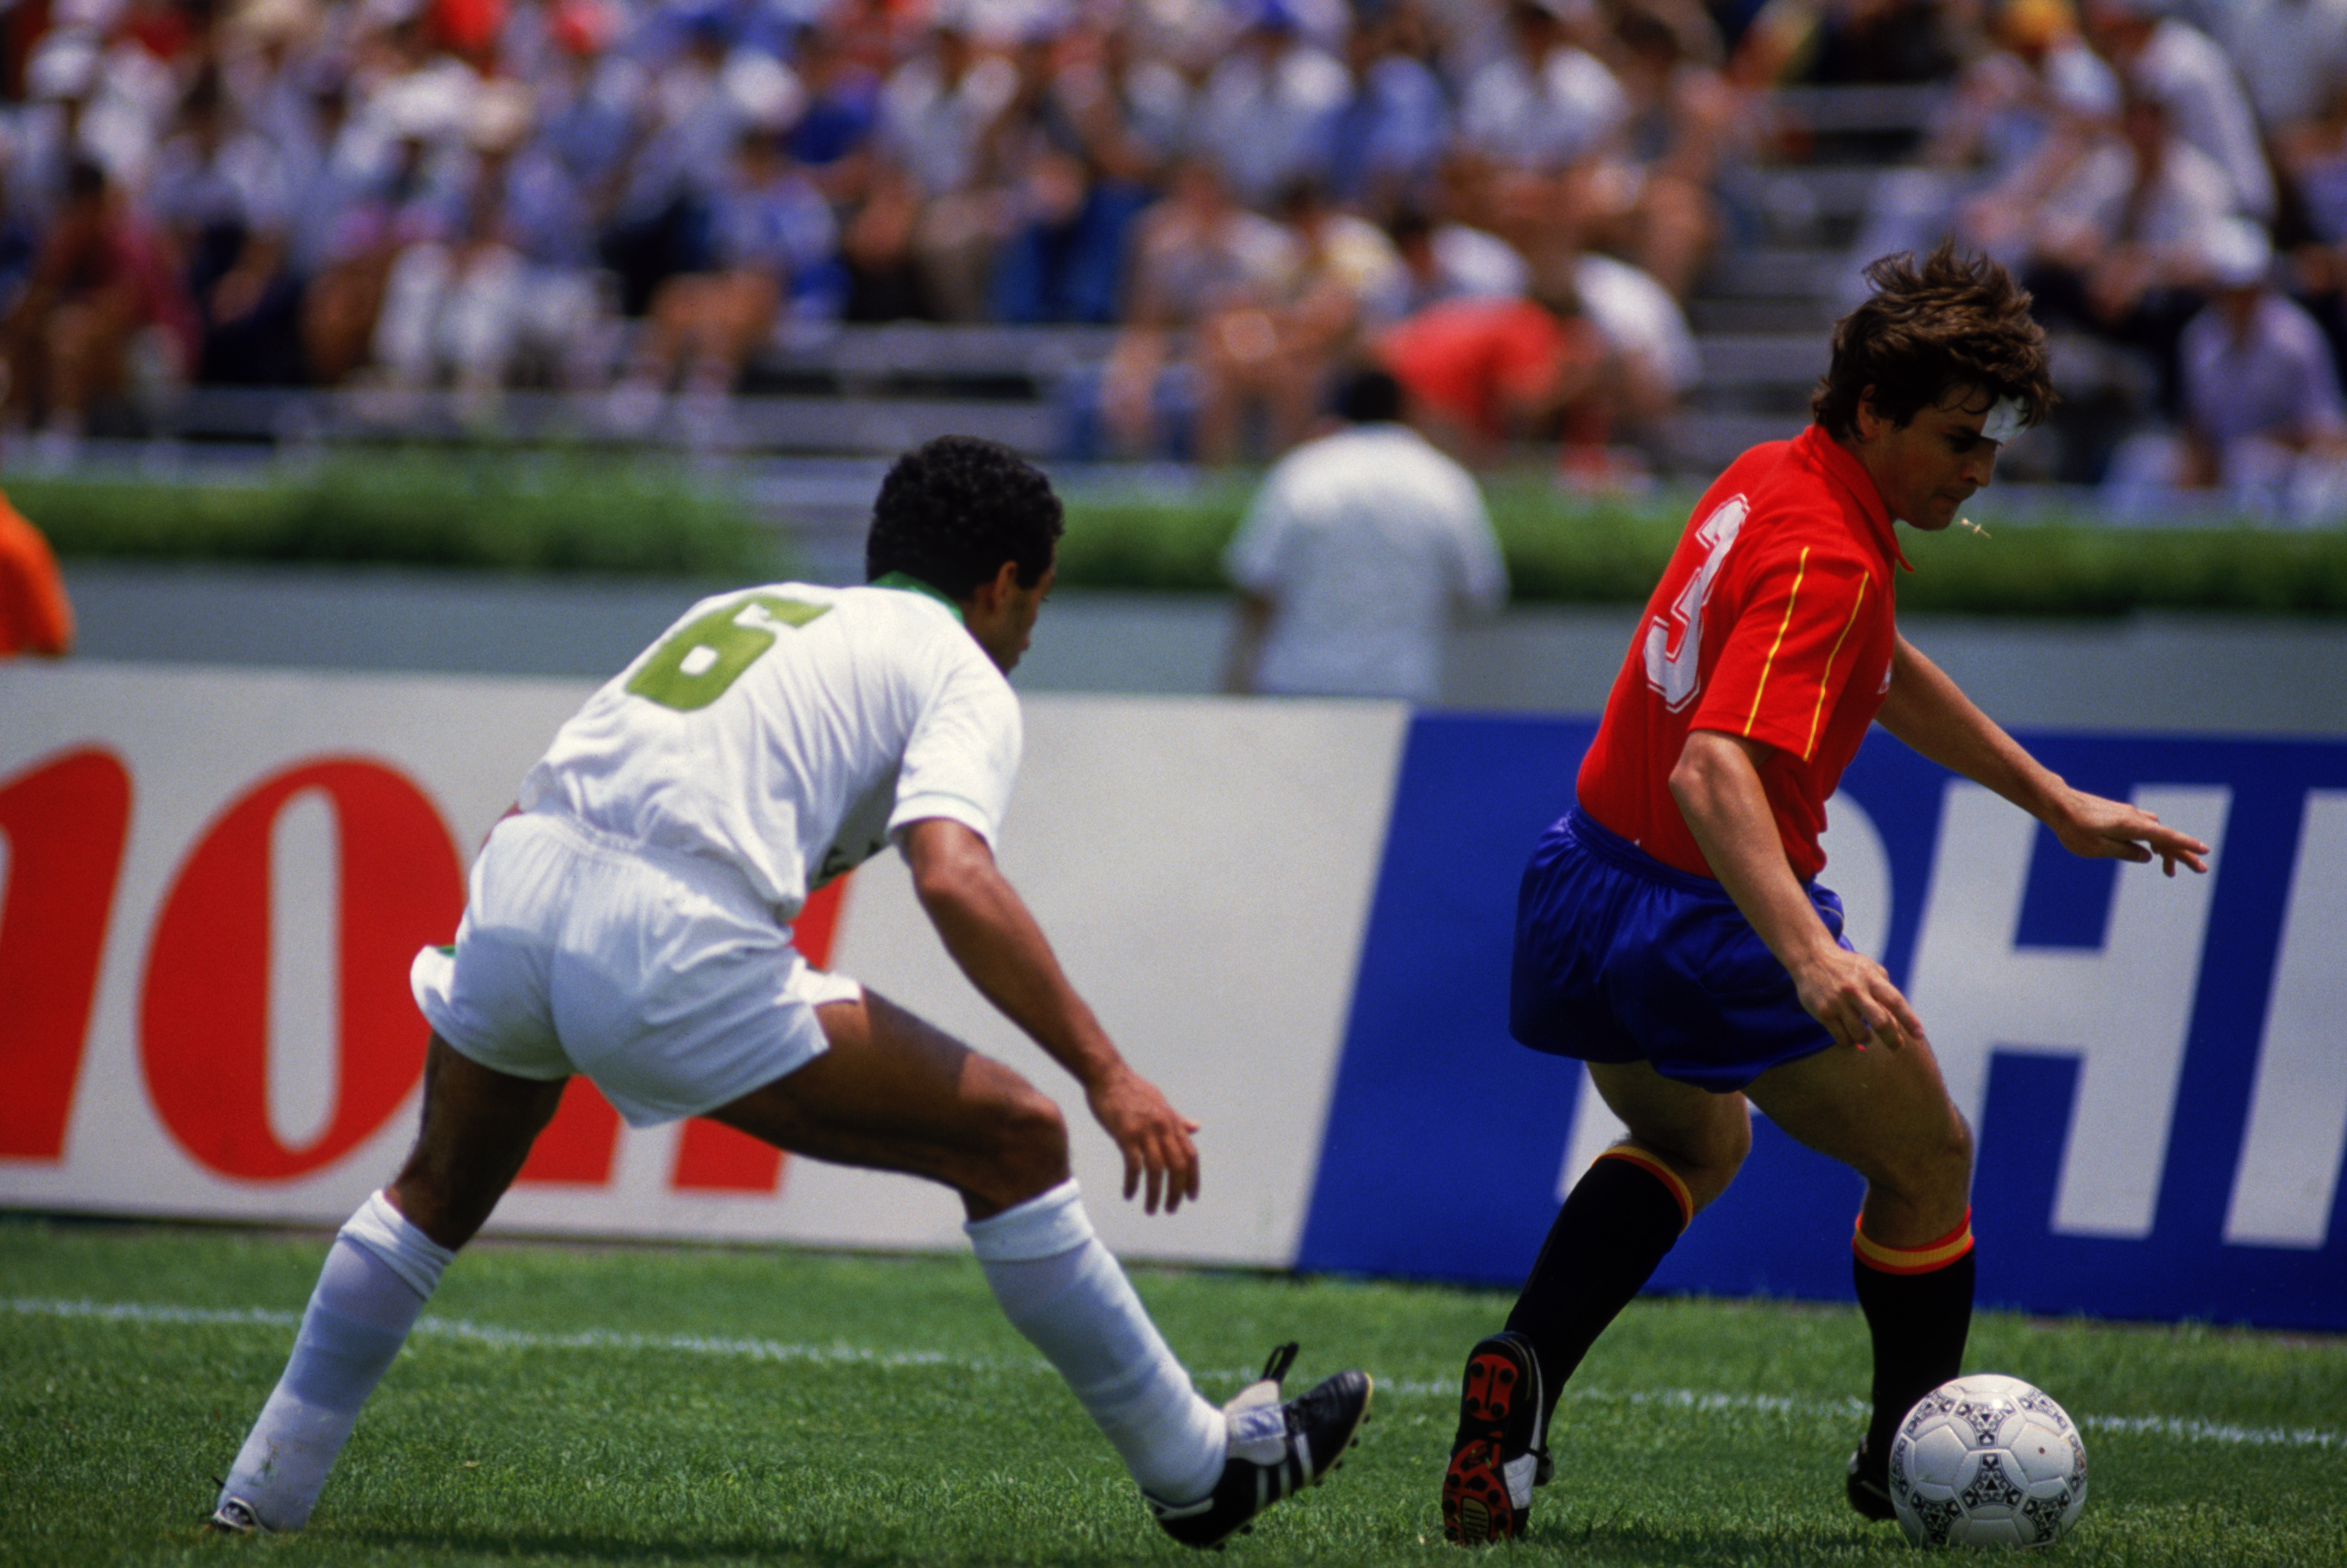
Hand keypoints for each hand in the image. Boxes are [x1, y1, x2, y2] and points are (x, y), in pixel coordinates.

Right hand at [1086, 1065, 1200, 1215]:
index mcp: (1172, 1122)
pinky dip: (1133, 1184)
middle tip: (1170, 1209)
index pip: (1191, 1156)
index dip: (1193, 1179)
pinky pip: (1134, 1166)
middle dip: (1176, 1192)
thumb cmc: (1131, 1089)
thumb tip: (1197, 1128)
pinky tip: (1129, 1195)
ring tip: (1150, 1210)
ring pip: (1157, 1170)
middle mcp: (1163, 1127)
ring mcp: (1145, 1131)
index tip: (1190, 1197)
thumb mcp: (1160, 1102)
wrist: (1107, 1074)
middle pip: (1177, 1166)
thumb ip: (1178, 1119)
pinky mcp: (1126, 1134)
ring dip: (1155, 1194)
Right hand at [1790, 943, 1925, 1053]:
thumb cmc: (1848, 968)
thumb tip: (1897, 1023)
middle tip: (1897, 1047)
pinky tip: (1848, 1034)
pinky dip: (1849, 1041)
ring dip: (1867, 1039)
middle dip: (1892, 1039)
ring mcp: (1838, 1002)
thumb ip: (1885, 993)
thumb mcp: (1870, 970)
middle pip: (1880, 1022)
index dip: (1909, 1019)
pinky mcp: (1823, 1012)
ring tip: (1865, 1035)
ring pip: (1860, 1034)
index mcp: (1871, 978)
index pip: (1895, 1001)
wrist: (1812, 958)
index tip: (1919, 1034)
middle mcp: (1855, 990)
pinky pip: (1842, 1038)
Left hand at [2048, 788, 2210, 876]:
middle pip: (2165, 836)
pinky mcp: (2120, 815)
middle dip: (2183, 853)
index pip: (2165, 836)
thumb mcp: (2098, 848)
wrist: (2058, 804)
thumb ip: (2125, 852)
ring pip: (2154, 833)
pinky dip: (2151, 841)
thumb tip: (2148, 856)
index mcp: (2132, 825)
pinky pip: (2143, 829)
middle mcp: (2134, 817)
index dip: (2186, 845)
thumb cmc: (2074, 828)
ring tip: (2170, 872)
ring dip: (2166, 850)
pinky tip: (2152, 852)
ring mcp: (2128, 814)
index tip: (2205, 850)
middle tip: (2201, 870)